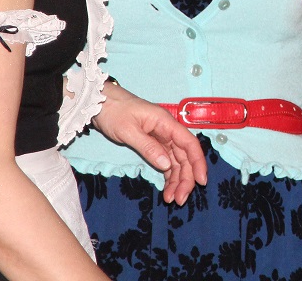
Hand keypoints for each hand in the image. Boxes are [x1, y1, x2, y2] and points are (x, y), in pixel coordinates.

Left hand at [91, 82, 206, 203]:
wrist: (100, 102)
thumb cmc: (114, 111)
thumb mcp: (128, 131)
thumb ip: (148, 147)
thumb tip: (166, 165)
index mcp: (166, 123)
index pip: (189, 143)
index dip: (198, 162)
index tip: (201, 180)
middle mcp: (167, 130)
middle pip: (185, 156)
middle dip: (186, 178)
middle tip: (180, 199)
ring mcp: (161, 138)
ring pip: (176, 161)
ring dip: (178, 180)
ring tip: (173, 199)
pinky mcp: (153, 144)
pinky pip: (166, 162)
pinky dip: (168, 176)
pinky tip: (167, 189)